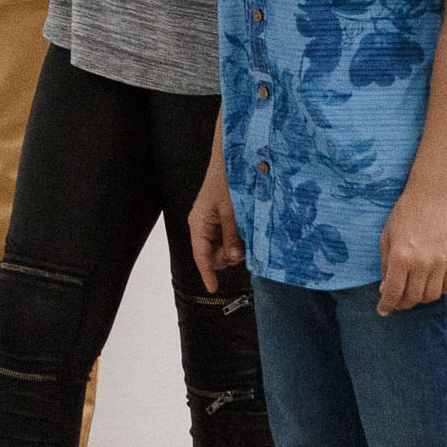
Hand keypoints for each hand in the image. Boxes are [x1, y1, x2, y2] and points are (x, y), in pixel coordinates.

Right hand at [188, 169, 245, 293]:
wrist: (233, 157)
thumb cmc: (227, 179)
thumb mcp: (232, 212)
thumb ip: (232, 238)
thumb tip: (233, 259)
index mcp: (199, 222)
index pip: (200, 255)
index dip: (207, 273)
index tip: (213, 288)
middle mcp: (204, 223)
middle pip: (212, 253)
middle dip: (226, 258)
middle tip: (243, 251)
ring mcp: (213, 220)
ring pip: (222, 246)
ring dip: (234, 248)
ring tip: (248, 236)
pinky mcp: (223, 215)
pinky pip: (228, 236)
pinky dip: (237, 239)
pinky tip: (248, 231)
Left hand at [377, 185, 446, 314]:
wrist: (431, 198)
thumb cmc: (404, 215)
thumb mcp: (386, 237)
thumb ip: (386, 265)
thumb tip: (386, 290)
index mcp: (400, 257)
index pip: (394, 292)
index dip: (387, 305)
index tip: (382, 310)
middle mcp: (421, 263)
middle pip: (413, 298)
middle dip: (402, 304)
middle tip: (397, 302)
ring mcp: (440, 263)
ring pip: (431, 296)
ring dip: (420, 299)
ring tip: (412, 293)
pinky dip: (439, 290)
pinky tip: (430, 285)